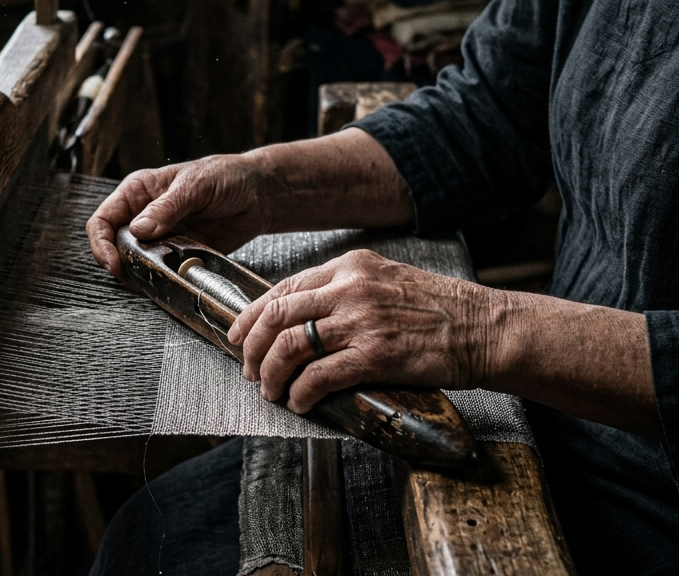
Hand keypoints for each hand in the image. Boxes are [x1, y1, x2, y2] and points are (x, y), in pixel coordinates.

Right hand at [86, 155, 282, 280]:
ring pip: (134, 264)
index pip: (103, 220)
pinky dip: (162, 281)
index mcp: (138, 192)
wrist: (259, 195)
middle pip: (113, 247)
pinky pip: (160, 274)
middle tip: (139, 274)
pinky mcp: (177, 255)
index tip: (114, 262)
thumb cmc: (227, 177)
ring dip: (141, 275)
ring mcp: (160, 238)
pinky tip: (172, 280)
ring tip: (158, 278)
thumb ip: (167, 207)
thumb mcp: (196, 186)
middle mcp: (143, 216)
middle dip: (120, 264)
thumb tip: (139, 229)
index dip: (101, 244)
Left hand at [226, 249, 495, 412]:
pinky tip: (300, 402)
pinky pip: (319, 377)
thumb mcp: (388, 280)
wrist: (486, 328)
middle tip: (250, 370)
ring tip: (272, 391)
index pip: (284, 288)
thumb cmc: (441, 309)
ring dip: (272, 375)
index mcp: (350, 267)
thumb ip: (346, 290)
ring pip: (290, 346)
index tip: (239, 334)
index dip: (253, 315)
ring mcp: (362, 321)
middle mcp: (351, 288)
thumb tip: (302, 314)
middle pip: (277, 316)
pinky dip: (301, 393)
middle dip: (253, 348)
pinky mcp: (376, 356)